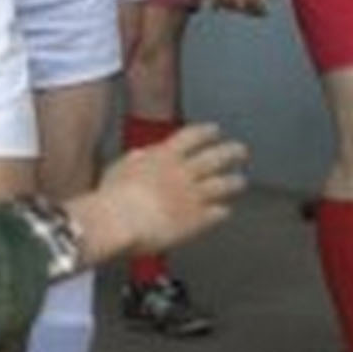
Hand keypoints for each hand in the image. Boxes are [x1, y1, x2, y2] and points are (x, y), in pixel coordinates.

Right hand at [68, 122, 246, 261]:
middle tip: (241, 151)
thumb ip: (137, 160)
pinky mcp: (197, 219)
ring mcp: (193, 195)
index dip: (206, 132)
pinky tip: (225, 212)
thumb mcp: (120, 168)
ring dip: (235, 182)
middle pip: (216, 157)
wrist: (117, 221)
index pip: (192, 137)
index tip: (216, 130)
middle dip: (232, 152)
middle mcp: (183, 173)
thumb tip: (142, 155)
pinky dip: (223, 211)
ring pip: (224, 184)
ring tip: (240, 182)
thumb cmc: (111, 198)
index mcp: (164, 157)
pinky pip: (218, 213)